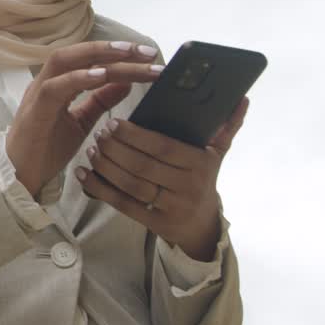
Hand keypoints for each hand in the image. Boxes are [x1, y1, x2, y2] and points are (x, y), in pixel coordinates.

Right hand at [5, 40, 162, 195]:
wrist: (20, 177)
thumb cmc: (47, 149)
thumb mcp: (81, 122)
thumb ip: (100, 101)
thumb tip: (126, 82)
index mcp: (57, 83)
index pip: (89, 60)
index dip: (118, 55)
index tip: (149, 57)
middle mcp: (46, 82)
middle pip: (78, 53)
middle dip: (113, 49)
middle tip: (147, 52)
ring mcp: (38, 94)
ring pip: (65, 61)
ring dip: (97, 55)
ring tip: (128, 55)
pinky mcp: (34, 110)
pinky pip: (54, 88)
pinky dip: (78, 78)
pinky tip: (102, 75)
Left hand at [76, 97, 249, 260]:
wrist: (202, 225)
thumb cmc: (203, 179)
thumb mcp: (217, 154)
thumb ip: (226, 126)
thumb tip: (241, 98)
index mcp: (200, 164)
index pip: (162, 147)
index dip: (135, 135)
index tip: (113, 121)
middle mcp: (187, 187)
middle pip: (143, 165)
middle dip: (116, 148)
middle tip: (98, 133)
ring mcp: (171, 207)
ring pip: (131, 185)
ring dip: (106, 166)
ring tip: (91, 150)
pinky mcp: (155, 223)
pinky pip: (122, 204)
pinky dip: (100, 189)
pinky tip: (83, 175)